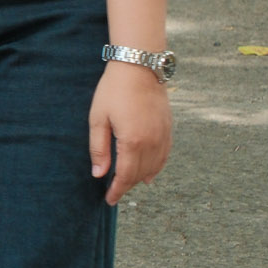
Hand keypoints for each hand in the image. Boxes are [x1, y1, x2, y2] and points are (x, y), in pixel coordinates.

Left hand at [89, 61, 171, 203]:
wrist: (139, 67)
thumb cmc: (113, 90)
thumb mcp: (98, 118)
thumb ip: (99, 148)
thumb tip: (99, 174)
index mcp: (133, 141)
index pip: (125, 176)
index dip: (117, 190)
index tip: (109, 200)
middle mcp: (152, 142)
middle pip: (140, 174)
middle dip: (127, 185)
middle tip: (113, 192)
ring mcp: (163, 136)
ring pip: (154, 167)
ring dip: (141, 178)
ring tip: (127, 183)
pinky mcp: (169, 129)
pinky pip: (165, 156)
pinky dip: (156, 168)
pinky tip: (149, 174)